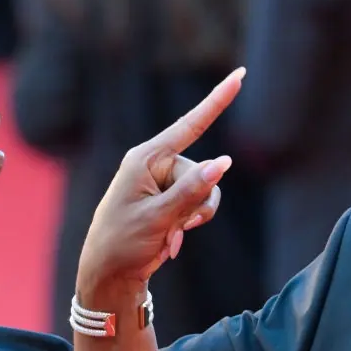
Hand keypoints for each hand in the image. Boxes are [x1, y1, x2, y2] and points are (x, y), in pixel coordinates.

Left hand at [77, 67, 244, 289]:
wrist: (110, 275)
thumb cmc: (122, 243)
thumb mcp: (157, 217)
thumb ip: (191, 191)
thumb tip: (224, 165)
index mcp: (145, 158)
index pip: (190, 125)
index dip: (217, 101)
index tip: (240, 75)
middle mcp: (156, 165)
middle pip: (204, 172)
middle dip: (197, 204)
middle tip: (173, 228)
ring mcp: (164, 183)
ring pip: (206, 191)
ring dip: (195, 217)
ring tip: (170, 237)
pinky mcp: (170, 201)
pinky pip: (199, 205)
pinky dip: (189, 224)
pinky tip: (169, 242)